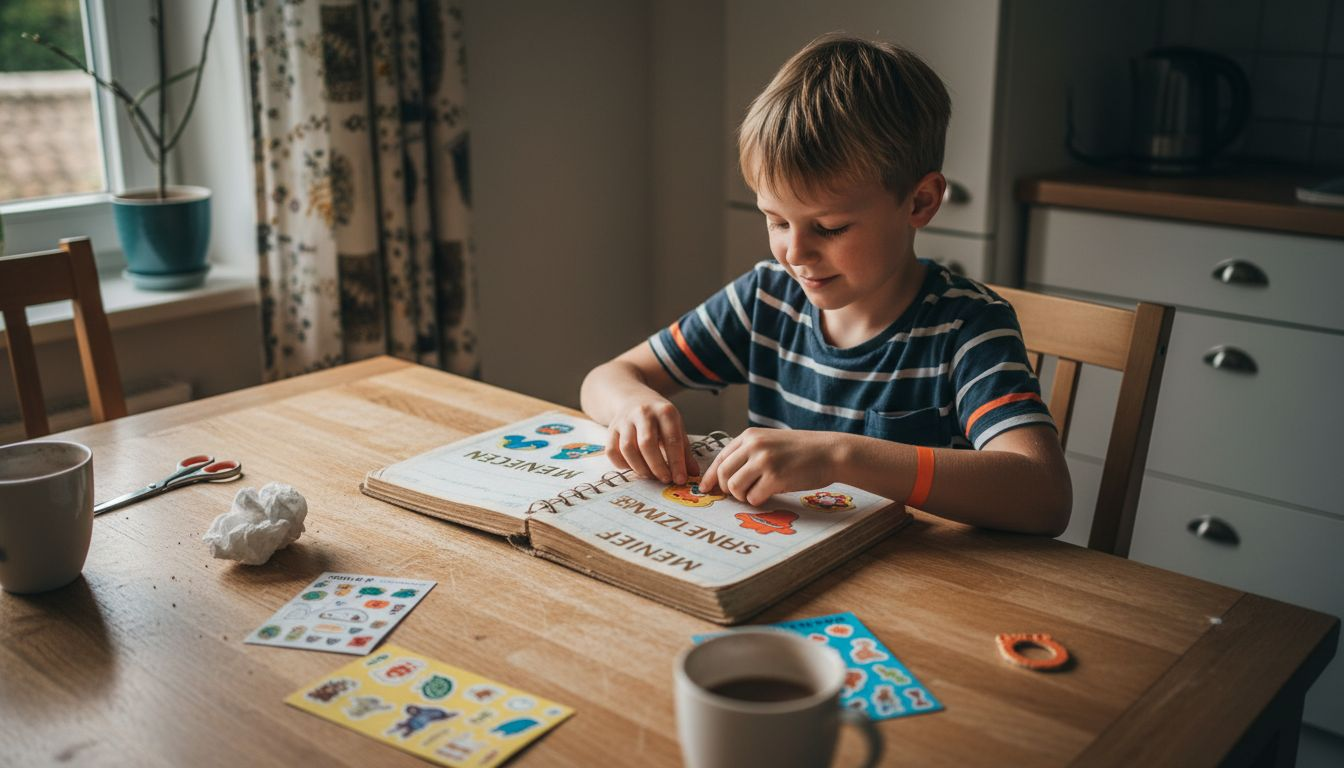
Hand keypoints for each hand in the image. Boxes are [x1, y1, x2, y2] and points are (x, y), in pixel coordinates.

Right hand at [605, 397, 699, 484]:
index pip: (672, 439)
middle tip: (665, 479)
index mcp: (664, 411)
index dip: (677, 462)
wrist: (634, 399)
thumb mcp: (676, 427)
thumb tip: (693, 473)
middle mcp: (643, 413)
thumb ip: (684, 451)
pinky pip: (612, 451)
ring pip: (627, 449)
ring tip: (650, 476)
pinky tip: (634, 468)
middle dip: (657, 466)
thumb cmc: (659, 418)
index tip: (681, 479)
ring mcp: (624, 420)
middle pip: (647, 444)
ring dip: (640, 468)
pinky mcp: (611, 429)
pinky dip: (622, 465)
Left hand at [700, 428, 843, 505]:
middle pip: (723, 475)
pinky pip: (754, 497)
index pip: (720, 458)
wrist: (830, 452)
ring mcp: (764, 461)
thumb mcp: (771, 441)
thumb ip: (749, 453)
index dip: (710, 476)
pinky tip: (771, 493)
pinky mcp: (775, 477)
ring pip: (735, 488)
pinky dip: (759, 500)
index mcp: (750, 436)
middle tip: (740, 495)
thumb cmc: (802, 450)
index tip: (705, 488)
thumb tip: (725, 477)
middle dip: (728, 490)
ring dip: (744, 496)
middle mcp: (754, 446)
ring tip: (758, 492)